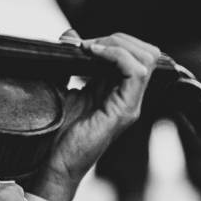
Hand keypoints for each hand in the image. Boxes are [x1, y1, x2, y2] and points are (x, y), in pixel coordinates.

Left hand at [28, 31, 160, 200]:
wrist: (53, 164)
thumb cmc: (58, 133)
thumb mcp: (64, 89)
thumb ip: (71, 64)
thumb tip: (70, 36)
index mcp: (118, 92)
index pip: (135, 54)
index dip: (113, 40)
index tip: (81, 42)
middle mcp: (129, 97)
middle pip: (147, 52)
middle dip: (117, 38)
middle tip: (87, 44)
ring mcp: (130, 105)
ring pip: (146, 58)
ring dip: (116, 45)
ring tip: (90, 48)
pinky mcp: (124, 112)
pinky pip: (136, 73)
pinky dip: (116, 56)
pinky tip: (93, 55)